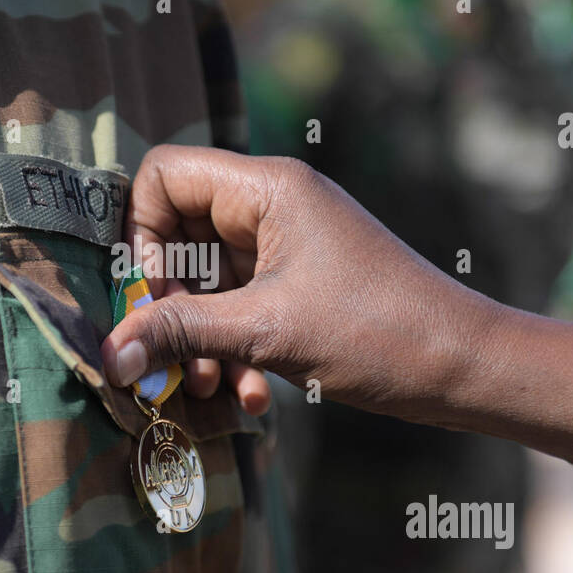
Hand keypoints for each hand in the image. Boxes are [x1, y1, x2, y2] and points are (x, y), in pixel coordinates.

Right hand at [102, 144, 502, 419]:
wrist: (464, 368)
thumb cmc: (377, 334)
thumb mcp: (265, 334)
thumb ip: (180, 334)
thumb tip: (108, 356)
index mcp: (267, 189)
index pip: (164, 176)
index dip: (142, 234)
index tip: (156, 296)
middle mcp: (273, 206)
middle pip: (178, 234)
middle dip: (170, 304)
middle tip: (173, 358)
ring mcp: (286, 245)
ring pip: (207, 280)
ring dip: (199, 338)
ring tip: (209, 388)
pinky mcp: (298, 284)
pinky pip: (239, 306)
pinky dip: (233, 349)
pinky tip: (248, 396)